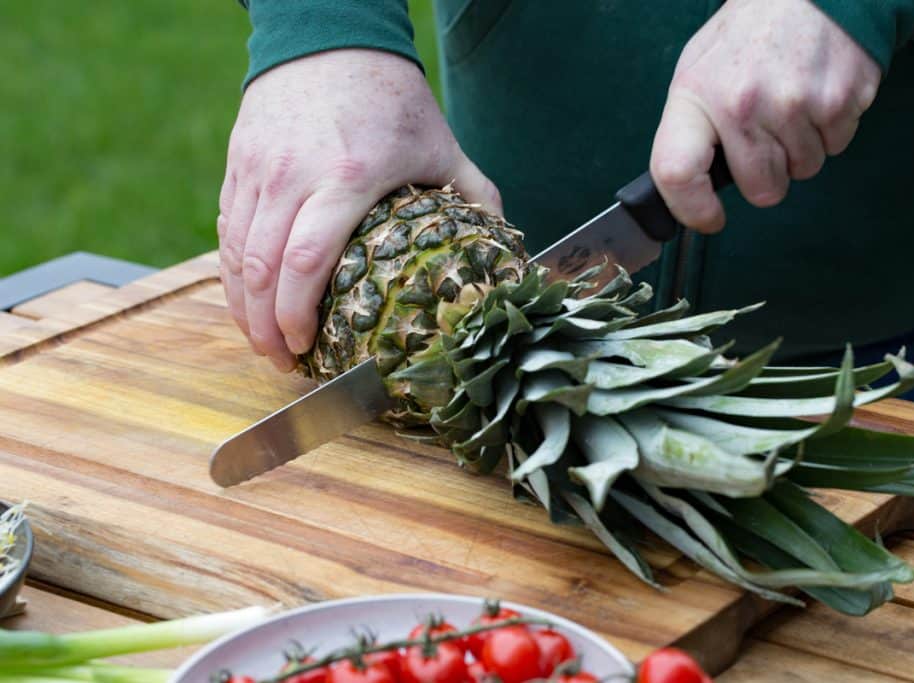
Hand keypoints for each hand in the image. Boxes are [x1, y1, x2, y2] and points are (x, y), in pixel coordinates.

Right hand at [218, 49, 499, 370]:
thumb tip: (504, 246)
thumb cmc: (392, 99)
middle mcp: (293, 176)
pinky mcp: (239, 164)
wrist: (332, 40)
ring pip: (235, 252)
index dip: (296, 314)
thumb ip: (475, 196)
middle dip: (264, 326)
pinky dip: (231, 271)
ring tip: (260, 342)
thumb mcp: (442, 145)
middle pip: (261, 268)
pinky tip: (246, 298)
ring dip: (241, 306)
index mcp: (346, 178)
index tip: (306, 348)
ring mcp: (258, 169)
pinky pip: (226, 228)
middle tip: (281, 361)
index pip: (305, 260)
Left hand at [649, 0, 880, 231]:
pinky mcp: (840, 102)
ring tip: (792, 102)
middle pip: (760, 189)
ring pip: (803, 171)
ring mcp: (795, 104)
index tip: (709, 217)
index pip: (677, 172)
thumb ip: (691, 128)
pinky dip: (829, 130)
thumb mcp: (699, 69)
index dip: (691, 208)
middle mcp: (743, 104)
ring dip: (800, 149)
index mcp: (697, 96)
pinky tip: (817, 93)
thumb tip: (688, 185)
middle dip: (766, 174)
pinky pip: (836, 148)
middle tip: (767, 135)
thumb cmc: (749, 36)